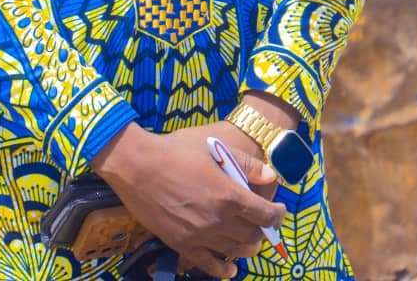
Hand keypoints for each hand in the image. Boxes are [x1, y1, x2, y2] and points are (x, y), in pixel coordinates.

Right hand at [91, 121, 283, 277]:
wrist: (138, 166)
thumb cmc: (176, 152)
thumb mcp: (213, 148)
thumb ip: (245, 164)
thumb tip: (271, 176)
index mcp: (229, 195)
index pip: (264, 214)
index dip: (277, 215)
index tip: (279, 211)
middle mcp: (219, 220)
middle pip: (253, 235)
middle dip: (263, 230)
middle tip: (262, 223)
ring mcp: (201, 236)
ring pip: (236, 251)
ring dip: (247, 247)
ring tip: (248, 239)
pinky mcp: (183, 245)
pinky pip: (209, 265)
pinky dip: (224, 269)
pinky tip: (230, 268)